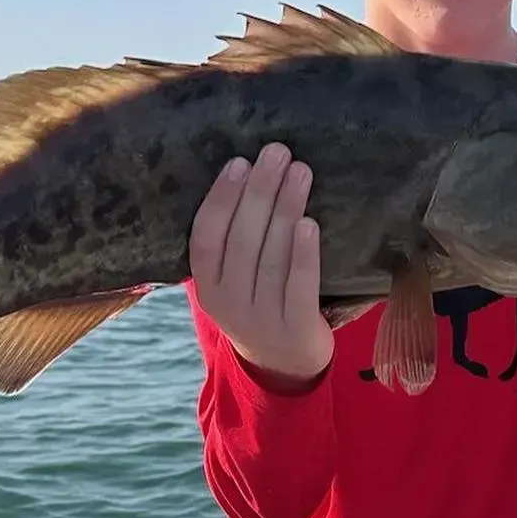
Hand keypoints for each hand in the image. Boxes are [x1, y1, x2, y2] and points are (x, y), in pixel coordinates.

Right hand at [189, 142, 333, 387]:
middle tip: (278, 152)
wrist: (283, 365)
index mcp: (206, 284)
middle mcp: (227, 302)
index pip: (205, 236)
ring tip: (300, 172)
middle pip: (242, 240)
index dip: (221, 198)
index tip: (239, 162)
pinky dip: (304, 254)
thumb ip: (234, 240)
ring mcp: (260, 318)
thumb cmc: (259, 302)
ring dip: (285, 210)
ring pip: (270, 257)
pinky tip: (311, 223)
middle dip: (260, 191)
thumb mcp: (232, 279)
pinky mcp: (295, 329)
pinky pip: (298, 287)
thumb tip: (251, 172)